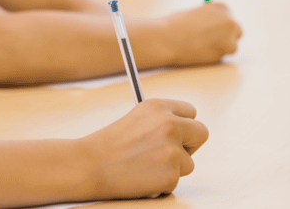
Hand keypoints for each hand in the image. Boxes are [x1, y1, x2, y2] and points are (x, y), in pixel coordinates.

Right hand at [82, 99, 208, 199]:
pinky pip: (176, 180)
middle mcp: (168, 125)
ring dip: (172, 167)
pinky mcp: (171, 175)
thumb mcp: (135, 119)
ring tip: (145, 166)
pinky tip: (141, 177)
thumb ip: (161, 121)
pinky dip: (161, 183)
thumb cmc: (108, 145)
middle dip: (190, 144)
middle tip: (172, 152)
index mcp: (158, 106)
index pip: (191, 111)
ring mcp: (171, 151)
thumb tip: (186, 131)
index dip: (185, 124)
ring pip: (189, 162)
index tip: (178, 133)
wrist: (88, 165)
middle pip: (201, 132)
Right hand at [164, 2, 240, 65]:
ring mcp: (229, 36)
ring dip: (220, 48)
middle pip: (236, 30)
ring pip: (231, 45)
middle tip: (211, 41)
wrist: (167, 38)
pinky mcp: (225, 51)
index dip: (220, 23)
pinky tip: (199, 52)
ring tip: (199, 46)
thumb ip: (207, 19)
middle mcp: (229, 20)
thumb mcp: (193, 15)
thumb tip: (213, 29)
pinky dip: (213, 56)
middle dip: (226, 36)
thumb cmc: (174, 25)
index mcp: (221, 7)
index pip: (228, 15)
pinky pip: (222, 55)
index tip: (213, 29)